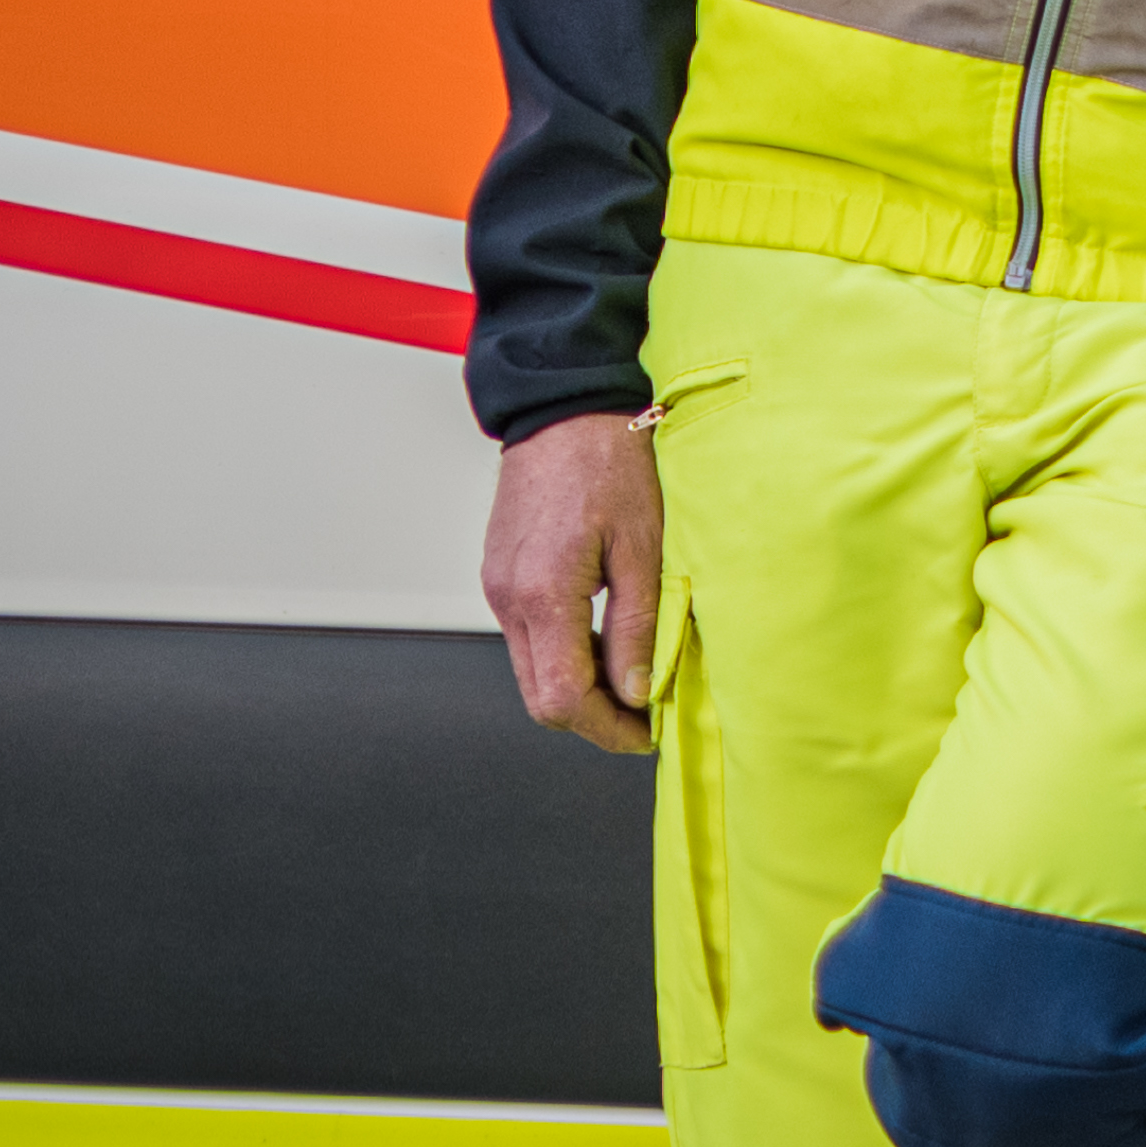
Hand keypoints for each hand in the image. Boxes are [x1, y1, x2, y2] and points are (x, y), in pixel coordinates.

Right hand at [481, 412, 664, 757]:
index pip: (563, 699)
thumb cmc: (610, 467)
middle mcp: (509, 600)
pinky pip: (530, 638)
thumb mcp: (643, 546)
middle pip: (541, 697)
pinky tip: (606, 643)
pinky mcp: (501, 577)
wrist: (563, 412)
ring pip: (533, 671)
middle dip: (593, 719)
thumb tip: (638, 692)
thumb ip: (638, 625)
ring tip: (634, 680)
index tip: (647, 735)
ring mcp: (499, 590)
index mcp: (545, 595)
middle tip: (645, 719)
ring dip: (579, 688)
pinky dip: (565, 655)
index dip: (607, 729)